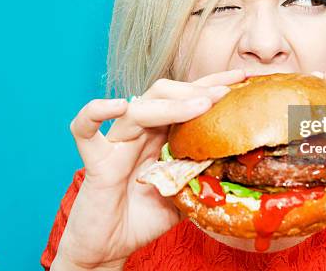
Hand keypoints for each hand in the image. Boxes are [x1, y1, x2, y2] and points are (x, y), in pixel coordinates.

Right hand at [52, 70, 246, 269]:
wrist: (111, 248)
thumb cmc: (145, 218)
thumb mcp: (187, 195)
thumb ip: (204, 177)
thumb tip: (236, 163)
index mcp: (162, 136)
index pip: (186, 99)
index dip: (212, 84)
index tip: (242, 77)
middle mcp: (140, 133)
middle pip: (163, 93)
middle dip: (196, 89)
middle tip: (225, 93)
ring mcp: (117, 144)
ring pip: (138, 108)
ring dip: (172, 104)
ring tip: (201, 104)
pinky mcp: (96, 161)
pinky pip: (84, 129)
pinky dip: (95, 112)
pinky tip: (117, 107)